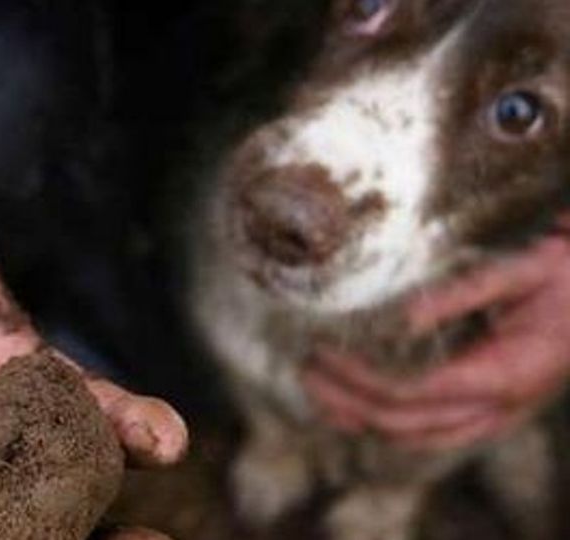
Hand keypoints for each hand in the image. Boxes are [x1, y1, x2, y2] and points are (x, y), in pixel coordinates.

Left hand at [304, 236, 569, 450]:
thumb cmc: (565, 274)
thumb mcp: (522, 270)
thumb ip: (464, 293)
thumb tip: (406, 316)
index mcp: (504, 373)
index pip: (414, 392)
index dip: (361, 380)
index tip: (323, 356)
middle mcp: (497, 405)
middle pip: (405, 421)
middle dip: (349, 401)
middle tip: (306, 370)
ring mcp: (493, 414)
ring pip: (414, 436)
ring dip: (361, 419)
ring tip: (317, 392)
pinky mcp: (487, 408)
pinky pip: (430, 431)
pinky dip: (386, 424)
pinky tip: (355, 408)